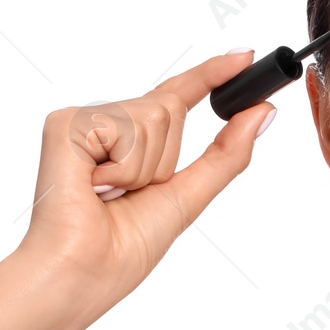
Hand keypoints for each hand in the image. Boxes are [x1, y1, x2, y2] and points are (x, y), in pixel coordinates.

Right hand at [18, 50, 274, 305]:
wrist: (83, 274)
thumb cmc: (121, 251)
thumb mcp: (188, 196)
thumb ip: (226, 153)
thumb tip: (263, 113)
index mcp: (130, 142)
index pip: (176, 97)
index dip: (211, 75)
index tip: (247, 54)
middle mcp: (105, 125)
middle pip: (169, 108)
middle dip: (164, 160)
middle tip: (129, 194)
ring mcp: (82, 121)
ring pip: (153, 115)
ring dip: (144, 169)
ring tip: (109, 194)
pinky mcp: (65, 123)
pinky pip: (126, 126)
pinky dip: (123, 168)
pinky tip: (94, 186)